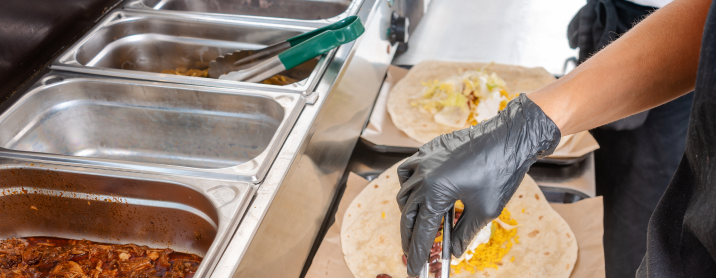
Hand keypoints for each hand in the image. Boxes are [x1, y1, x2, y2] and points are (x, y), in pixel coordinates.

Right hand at [396, 94, 560, 276]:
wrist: (509, 138)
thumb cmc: (501, 172)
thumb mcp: (485, 211)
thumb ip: (464, 233)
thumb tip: (454, 251)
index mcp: (435, 192)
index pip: (421, 231)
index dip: (418, 254)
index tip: (416, 270)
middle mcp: (424, 175)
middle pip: (408, 214)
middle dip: (410, 238)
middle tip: (413, 254)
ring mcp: (424, 160)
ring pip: (404, 192)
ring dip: (409, 213)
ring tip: (417, 227)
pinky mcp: (429, 151)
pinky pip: (408, 171)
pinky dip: (409, 186)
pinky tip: (419, 193)